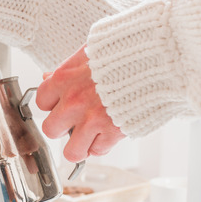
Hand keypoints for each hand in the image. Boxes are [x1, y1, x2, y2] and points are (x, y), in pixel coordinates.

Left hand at [36, 46, 125, 162]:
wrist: (158, 57)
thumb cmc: (126, 50)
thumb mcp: (89, 51)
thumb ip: (67, 69)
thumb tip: (50, 78)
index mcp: (65, 78)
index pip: (41, 102)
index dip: (53, 105)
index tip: (61, 105)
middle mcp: (74, 101)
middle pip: (51, 130)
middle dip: (63, 128)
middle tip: (76, 122)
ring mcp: (93, 118)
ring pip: (71, 151)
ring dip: (80, 145)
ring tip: (89, 137)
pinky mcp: (113, 131)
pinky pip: (98, 151)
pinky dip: (104, 145)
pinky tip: (109, 132)